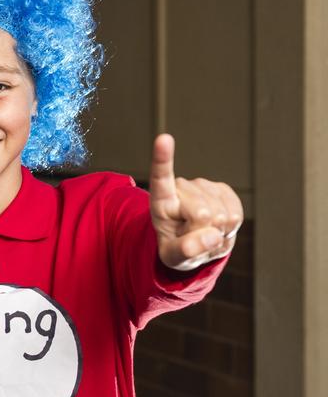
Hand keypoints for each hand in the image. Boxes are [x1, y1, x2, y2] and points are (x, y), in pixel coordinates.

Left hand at [149, 134, 242, 270]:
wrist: (193, 243)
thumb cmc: (177, 248)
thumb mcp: (174, 257)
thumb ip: (186, 250)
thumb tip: (211, 236)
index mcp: (160, 202)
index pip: (160, 178)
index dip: (163, 159)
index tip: (163, 139)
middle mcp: (181, 188)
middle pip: (203, 213)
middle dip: (204, 232)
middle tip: (195, 236)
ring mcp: (203, 186)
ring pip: (222, 215)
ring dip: (218, 230)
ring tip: (204, 231)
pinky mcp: (222, 189)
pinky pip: (236, 212)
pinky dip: (231, 226)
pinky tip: (218, 225)